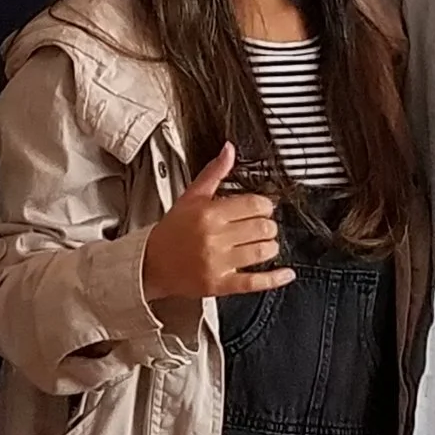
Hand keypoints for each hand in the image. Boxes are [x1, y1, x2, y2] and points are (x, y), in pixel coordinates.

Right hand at [140, 144, 293, 300]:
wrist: (149, 262)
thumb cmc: (172, 230)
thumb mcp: (191, 196)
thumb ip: (214, 172)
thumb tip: (229, 150)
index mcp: (209, 213)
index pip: (253, 204)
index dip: (265, 205)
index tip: (263, 207)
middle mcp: (214, 237)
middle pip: (261, 227)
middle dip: (268, 225)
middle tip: (263, 225)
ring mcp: (217, 263)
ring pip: (262, 251)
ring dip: (271, 245)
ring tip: (266, 242)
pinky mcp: (218, 284)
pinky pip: (253, 282)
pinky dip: (274, 278)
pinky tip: (285, 273)